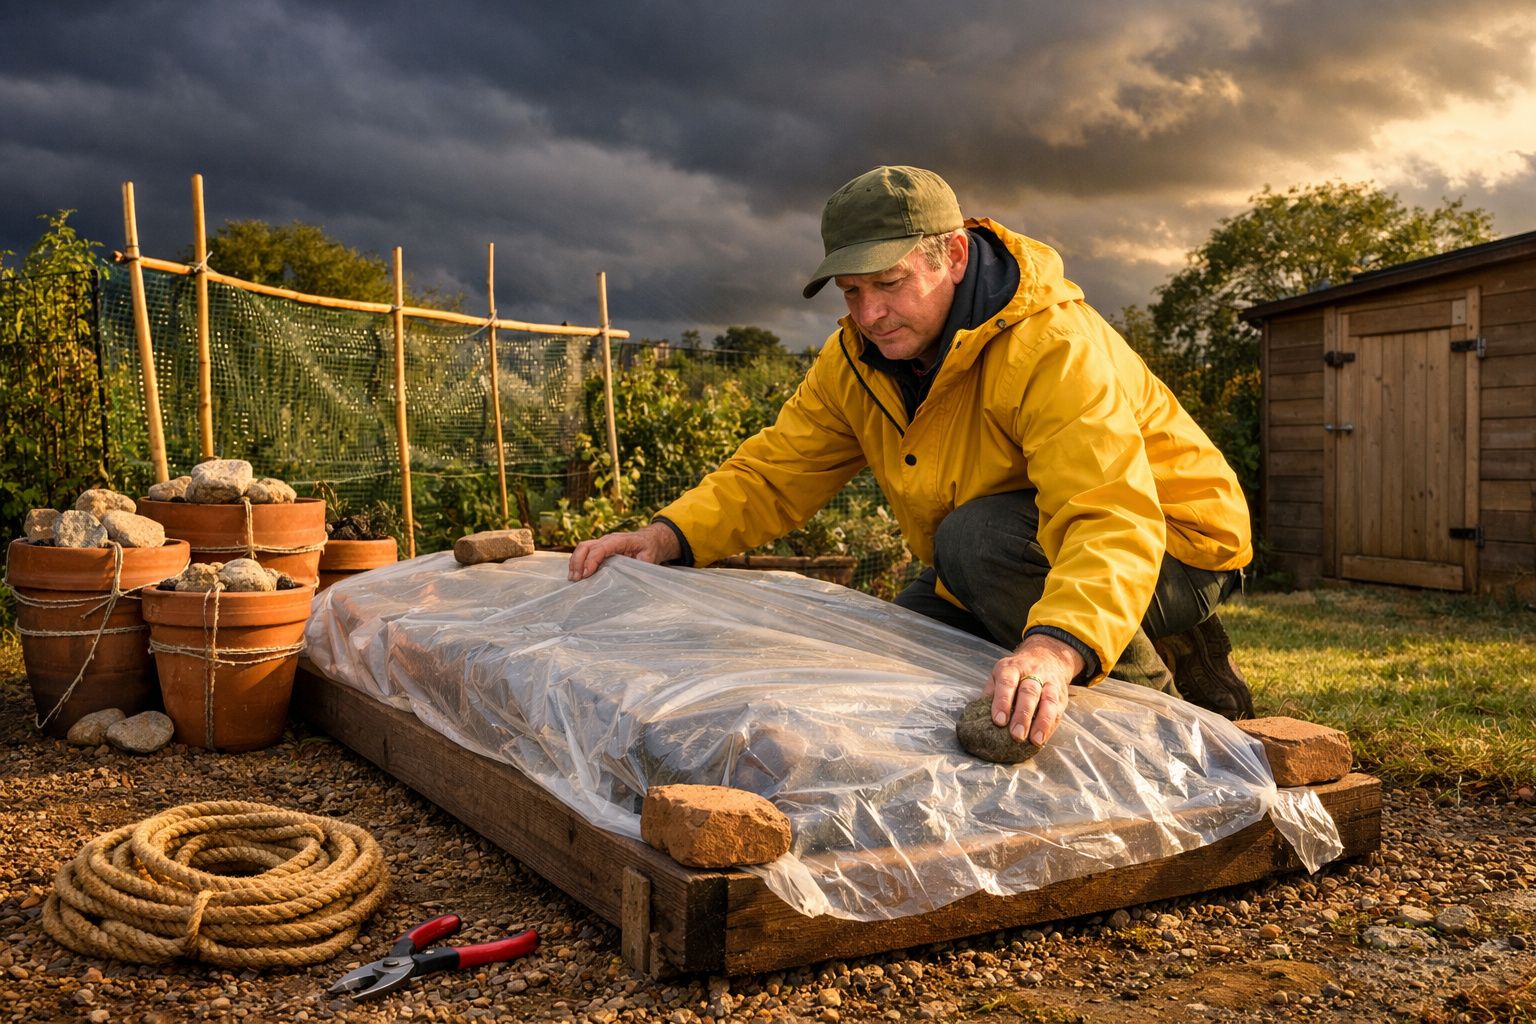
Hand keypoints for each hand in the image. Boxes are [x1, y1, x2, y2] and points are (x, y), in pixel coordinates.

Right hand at [567, 523, 681, 581]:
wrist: (650, 540)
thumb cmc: (649, 548)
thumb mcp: (649, 557)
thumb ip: (640, 566)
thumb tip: (631, 577)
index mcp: (620, 541)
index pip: (601, 548)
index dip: (591, 560)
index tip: (586, 574)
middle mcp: (608, 540)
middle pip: (586, 546)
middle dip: (578, 562)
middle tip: (576, 579)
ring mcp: (602, 543)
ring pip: (582, 548)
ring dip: (575, 563)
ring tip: (573, 579)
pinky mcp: (599, 549)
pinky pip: (584, 553)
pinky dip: (577, 563)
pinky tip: (576, 575)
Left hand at [982, 633, 1082, 746]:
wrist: (1047, 656)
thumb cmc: (1017, 671)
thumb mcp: (1000, 673)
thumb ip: (991, 692)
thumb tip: (980, 716)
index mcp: (1012, 667)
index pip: (1007, 683)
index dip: (1003, 701)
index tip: (999, 721)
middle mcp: (1033, 673)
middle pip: (1029, 693)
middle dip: (1023, 715)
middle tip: (1016, 735)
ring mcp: (1050, 683)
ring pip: (1048, 701)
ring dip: (1042, 723)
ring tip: (1035, 740)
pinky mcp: (1061, 695)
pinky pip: (1058, 711)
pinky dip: (1050, 726)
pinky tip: (1043, 739)